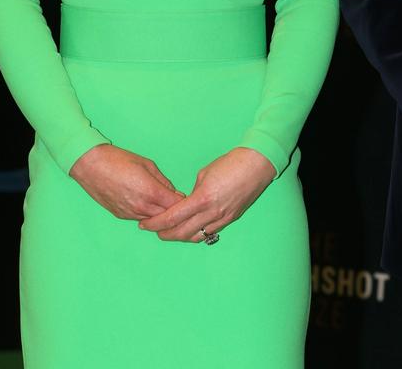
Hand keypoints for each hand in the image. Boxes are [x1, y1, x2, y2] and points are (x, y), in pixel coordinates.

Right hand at [69, 143, 183, 219]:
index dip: (184, 203)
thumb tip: (174, 193)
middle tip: (180, 204)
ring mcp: (130, 214)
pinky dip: (148, 214)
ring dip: (161, 215)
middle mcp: (142, 207)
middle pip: (166, 217)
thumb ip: (163, 181)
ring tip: (165, 204)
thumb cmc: (119, 160)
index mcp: (151, 192)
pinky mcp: (121, 216)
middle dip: (175, 212)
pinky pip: (140, 219)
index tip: (189, 198)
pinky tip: (149, 204)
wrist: (91, 166)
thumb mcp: (147, 164)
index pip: (176, 206)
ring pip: (153, 221)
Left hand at [138, 147, 275, 242]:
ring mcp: (222, 219)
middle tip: (153, 230)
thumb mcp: (204, 173)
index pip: (172, 217)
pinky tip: (188, 230)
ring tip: (169, 232)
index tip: (145, 224)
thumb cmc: (230, 163)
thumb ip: (193, 191)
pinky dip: (195, 234)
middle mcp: (211, 213)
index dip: (156, 223)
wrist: (256, 165)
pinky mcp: (230, 219)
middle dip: (164, 233)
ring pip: (195, 236)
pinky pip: (208, 232)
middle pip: (181, 232)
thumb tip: (187, 202)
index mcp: (202, 199)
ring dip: (179, 236)